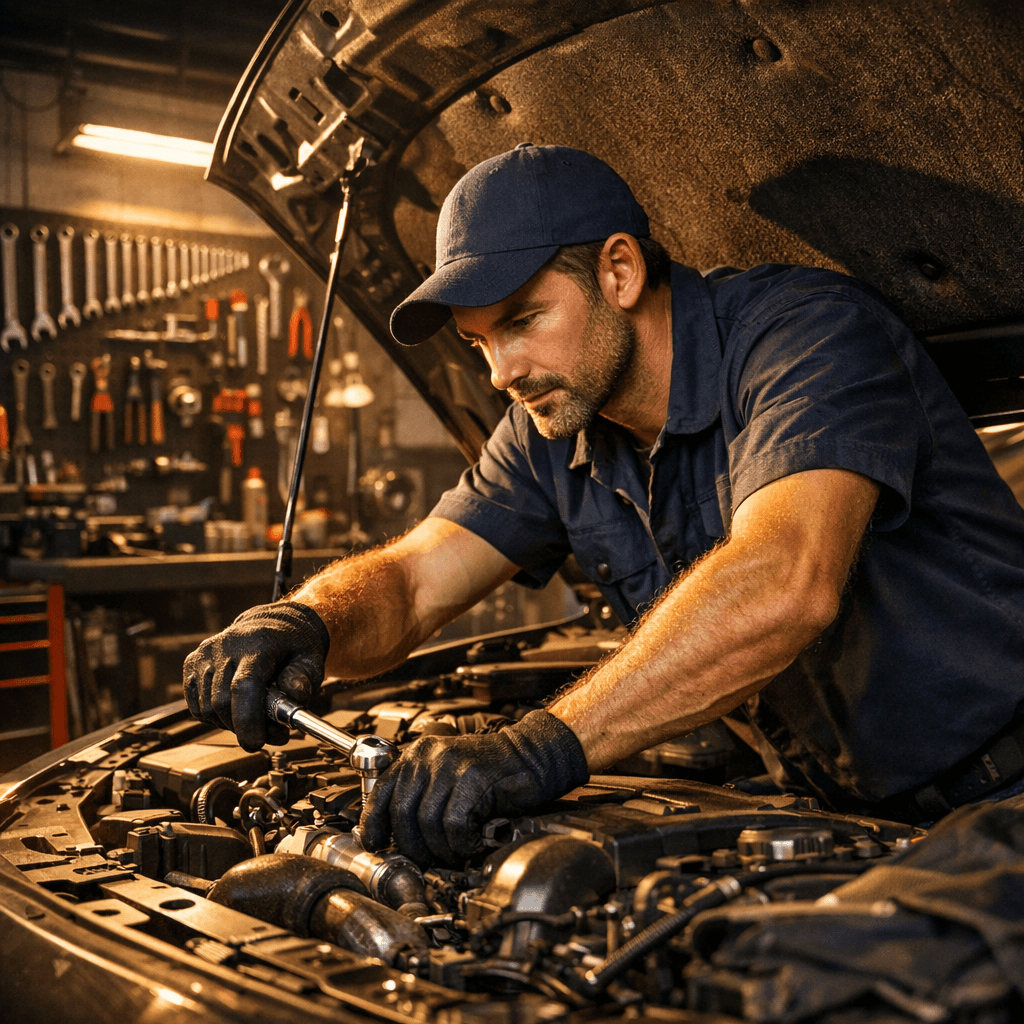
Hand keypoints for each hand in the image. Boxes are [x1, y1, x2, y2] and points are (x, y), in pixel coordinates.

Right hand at [183, 601, 329, 751]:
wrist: (272, 625)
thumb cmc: (292, 646)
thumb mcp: (311, 658)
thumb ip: (304, 679)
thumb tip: (295, 698)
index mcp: (257, 643)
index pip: (244, 685)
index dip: (247, 719)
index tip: (256, 743)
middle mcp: (225, 646)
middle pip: (222, 702)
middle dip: (245, 728)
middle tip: (271, 733)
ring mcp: (205, 654)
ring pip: (208, 709)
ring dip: (232, 725)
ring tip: (257, 718)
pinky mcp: (191, 664)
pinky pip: (198, 707)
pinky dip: (216, 717)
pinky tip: (237, 708)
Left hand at [359, 709, 589, 865]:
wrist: (532, 756)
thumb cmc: (492, 772)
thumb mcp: (448, 775)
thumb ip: (423, 795)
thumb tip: (396, 835)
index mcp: (419, 754)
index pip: (382, 791)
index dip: (374, 823)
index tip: (375, 844)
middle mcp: (430, 756)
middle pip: (403, 813)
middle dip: (413, 846)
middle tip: (427, 860)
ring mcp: (452, 765)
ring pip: (428, 823)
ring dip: (440, 849)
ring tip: (454, 854)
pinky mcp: (474, 779)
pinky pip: (454, 825)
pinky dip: (461, 844)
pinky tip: (472, 844)